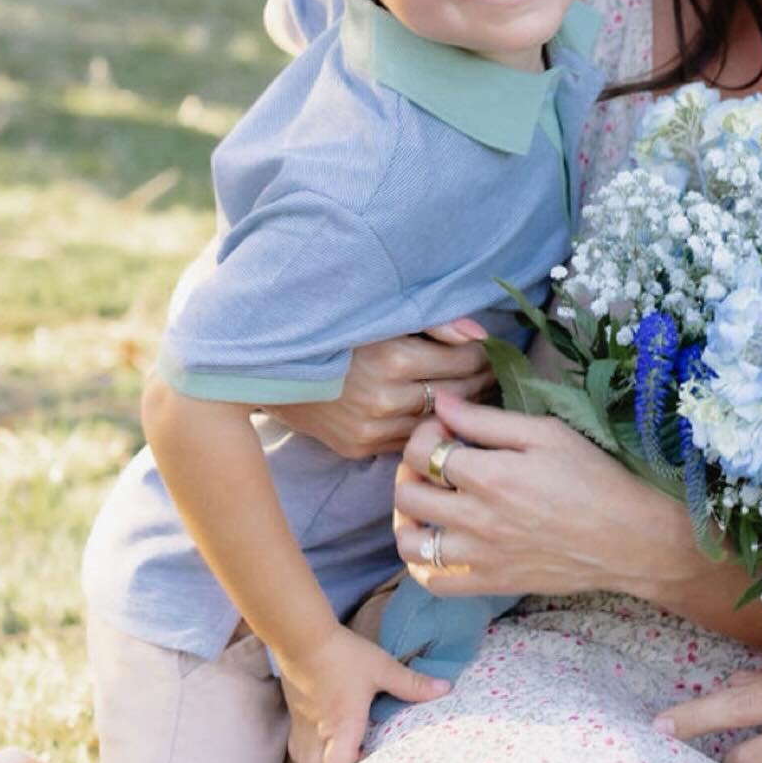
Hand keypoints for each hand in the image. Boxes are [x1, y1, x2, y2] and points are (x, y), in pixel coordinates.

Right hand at [272, 319, 492, 460]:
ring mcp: (371, 429)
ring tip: (472, 391)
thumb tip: (480, 336)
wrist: (269, 367)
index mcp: (393, 359)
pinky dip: (427, 425)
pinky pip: (410, 439)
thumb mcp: (380, 315)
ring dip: (459, 406)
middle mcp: (384, 399)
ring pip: (438, 421)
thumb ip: (433, 322)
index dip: (484, 354)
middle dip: (480, 379)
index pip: (465, 360)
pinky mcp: (360, 447)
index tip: (491, 349)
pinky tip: (438, 413)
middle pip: (458, 393)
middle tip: (492, 371)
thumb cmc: (332, 330)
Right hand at [277, 621, 450, 762]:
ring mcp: (303, 729)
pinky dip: (311, 757)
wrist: (302, 637)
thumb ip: (413, 684)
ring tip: (345, 760)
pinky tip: (328, 745)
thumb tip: (446, 689)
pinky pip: (298, 752)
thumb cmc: (344, 655)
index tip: (373, 761)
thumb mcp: (382, 668)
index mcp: (341, 726)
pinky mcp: (295, 719)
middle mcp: (319, 734)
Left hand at [394, 392, 704, 599]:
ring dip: (408, 521)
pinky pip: (434, 582)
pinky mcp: (490, 583)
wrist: (628, 538)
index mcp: (490, 474)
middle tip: (432, 464)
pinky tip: (439, 544)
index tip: (444, 430)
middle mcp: (476, 517)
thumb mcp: (547, 433)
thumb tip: (440, 402)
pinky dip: (424, 565)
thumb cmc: (594, 478)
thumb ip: (488, 419)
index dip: (424, 433)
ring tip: (426, 506)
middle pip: (408, 494)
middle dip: (410, 471)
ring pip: (410, 544)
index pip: (422, 450)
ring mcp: (480, 556)